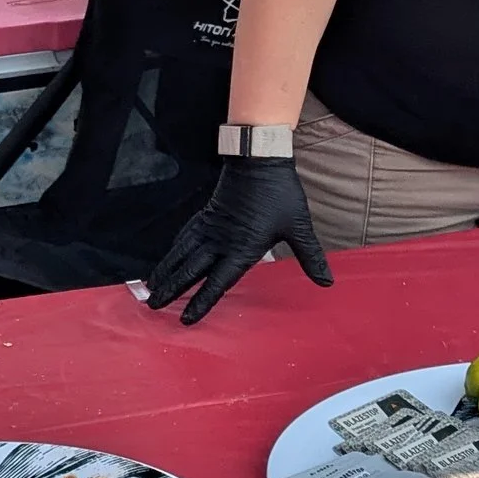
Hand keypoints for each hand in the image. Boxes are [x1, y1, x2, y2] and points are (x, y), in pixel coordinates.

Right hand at [144, 159, 331, 324]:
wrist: (260, 159)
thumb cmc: (280, 193)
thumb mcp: (298, 226)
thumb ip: (310, 257)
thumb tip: (327, 281)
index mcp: (242, 248)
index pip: (217, 282)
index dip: (201, 302)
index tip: (185, 319)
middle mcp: (220, 241)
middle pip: (189, 270)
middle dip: (171, 289)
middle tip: (152, 305)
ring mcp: (210, 226)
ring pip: (181, 253)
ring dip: (166, 271)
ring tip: (151, 286)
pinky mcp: (207, 214)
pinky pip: (185, 236)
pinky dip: (173, 250)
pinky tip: (169, 256)